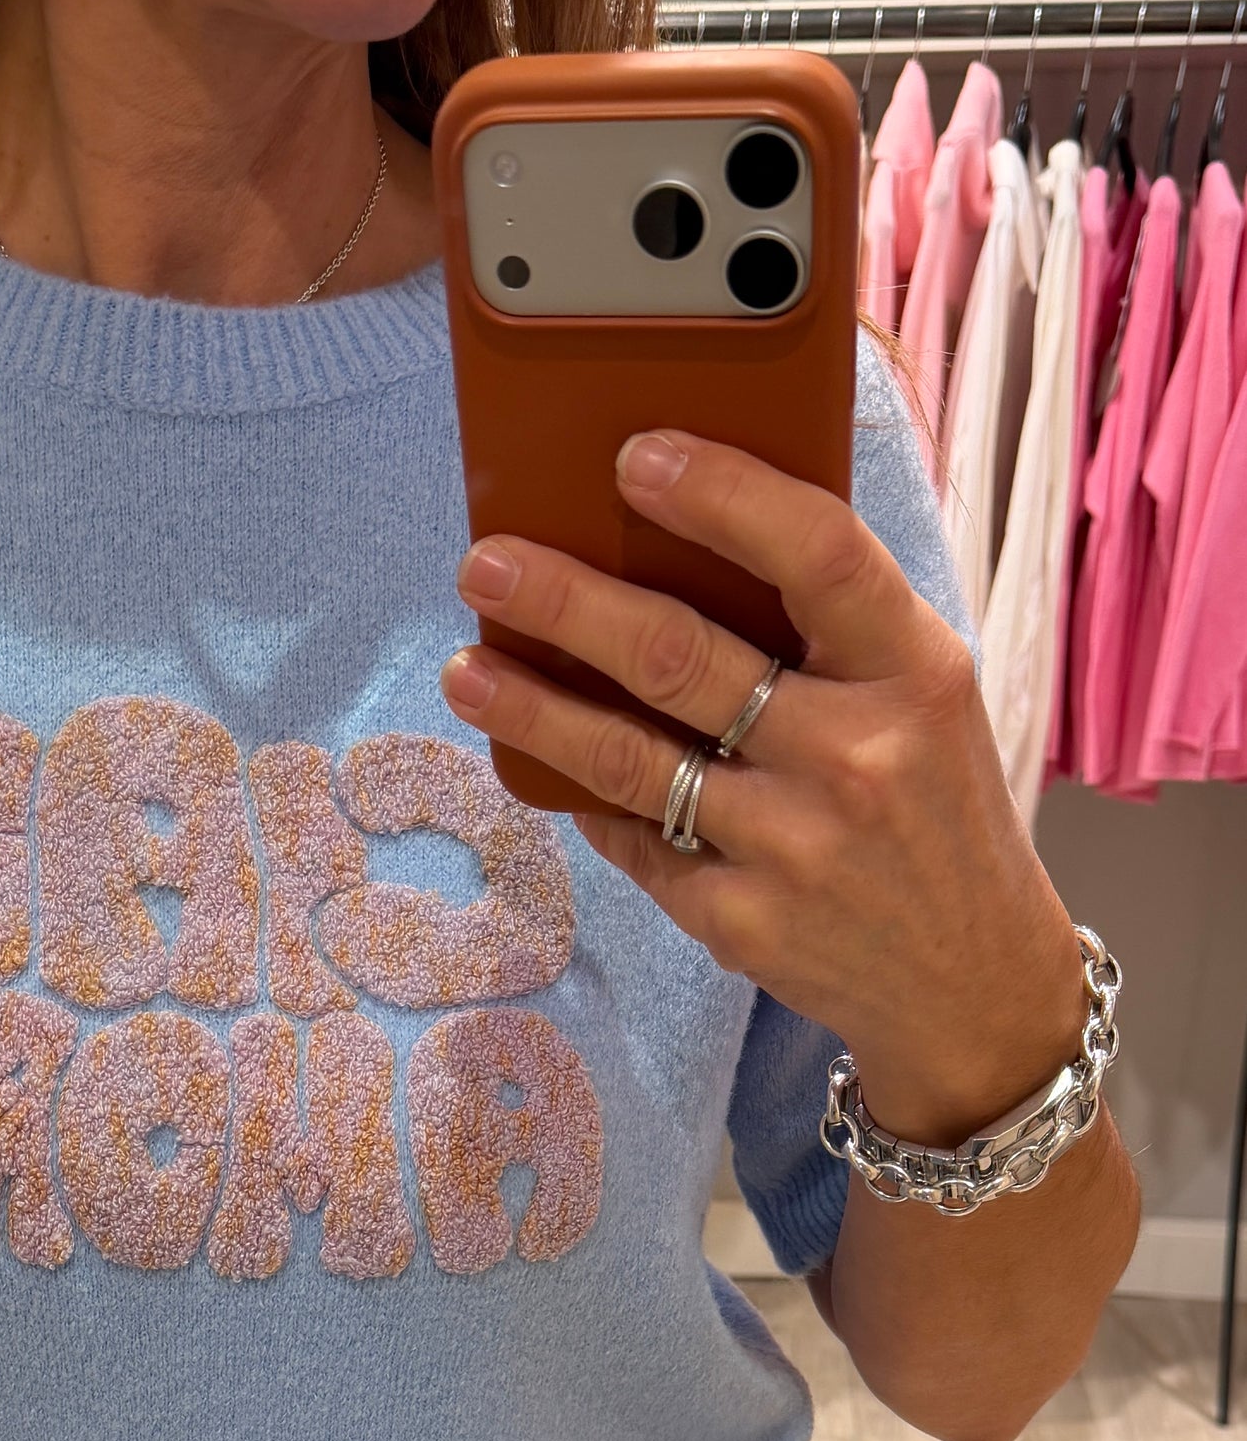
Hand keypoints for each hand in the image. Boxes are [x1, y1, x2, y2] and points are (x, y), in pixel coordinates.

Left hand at [440, 428, 1084, 1149]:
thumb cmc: (934, 811)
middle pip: (683, 657)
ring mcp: (794, 848)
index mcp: (918, 674)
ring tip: (466, 669)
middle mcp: (857, 757)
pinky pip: (635, 839)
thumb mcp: (927, 702)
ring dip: (533, 709)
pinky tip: (535, 761)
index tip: (634, 457)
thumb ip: (837, 631)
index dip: (723, 496)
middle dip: (567, 602)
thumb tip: (684, 539)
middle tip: (487, 564)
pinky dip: (582, 796)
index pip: (818, 554)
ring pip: (629, 759)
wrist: (973, 983)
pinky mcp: (742, 922)